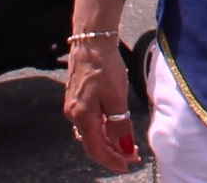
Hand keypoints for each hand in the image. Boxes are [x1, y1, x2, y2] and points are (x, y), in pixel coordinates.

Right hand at [62, 40, 141, 171]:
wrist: (92, 39)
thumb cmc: (104, 66)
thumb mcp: (117, 96)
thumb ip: (119, 124)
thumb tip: (124, 147)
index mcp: (82, 117)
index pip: (96, 149)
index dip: (112, 160)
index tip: (127, 166)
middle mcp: (74, 114)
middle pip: (92, 143)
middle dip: (112, 152)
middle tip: (132, 156)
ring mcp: (74, 105)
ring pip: (90, 132)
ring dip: (108, 141)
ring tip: (126, 144)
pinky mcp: (77, 96)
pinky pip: (89, 120)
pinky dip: (102, 128)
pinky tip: (113, 126)